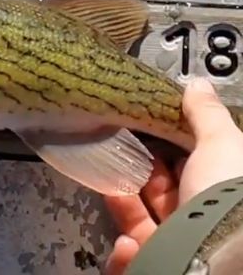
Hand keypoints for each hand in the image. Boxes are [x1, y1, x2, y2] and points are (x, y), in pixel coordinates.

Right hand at [103, 77, 242, 273]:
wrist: (214, 257)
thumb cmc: (226, 198)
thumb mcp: (223, 144)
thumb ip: (206, 114)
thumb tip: (197, 85)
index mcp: (223, 190)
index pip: (192, 167)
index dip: (169, 150)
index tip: (144, 133)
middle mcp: (206, 221)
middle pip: (164, 194)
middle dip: (139, 176)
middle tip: (121, 157)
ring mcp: (182, 247)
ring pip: (143, 222)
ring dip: (125, 209)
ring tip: (114, 195)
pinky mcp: (156, 267)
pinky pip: (131, 259)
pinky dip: (123, 253)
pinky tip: (128, 245)